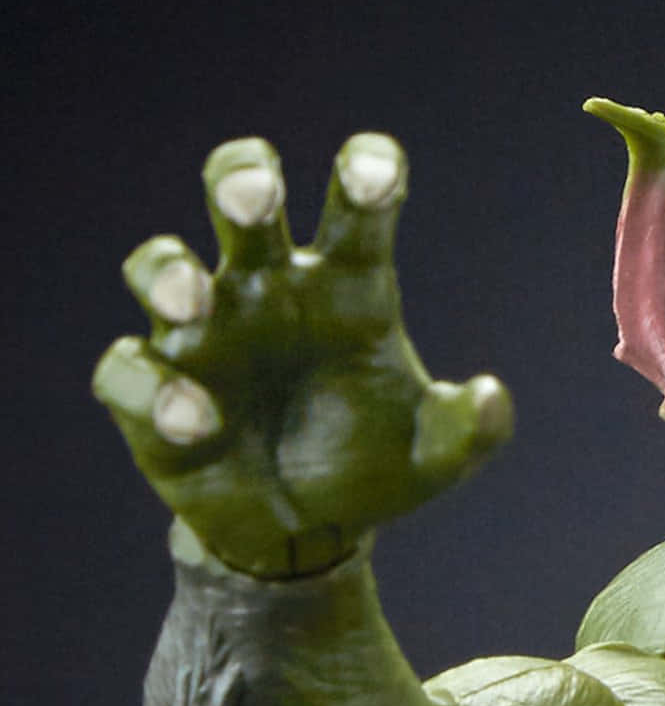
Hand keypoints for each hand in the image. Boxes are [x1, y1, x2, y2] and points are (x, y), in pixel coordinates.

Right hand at [94, 134, 511, 576]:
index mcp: (347, 287)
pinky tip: (195, 423)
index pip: (356, 210)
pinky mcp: (153, 397)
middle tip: (254, 196)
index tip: (370, 171)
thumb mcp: (436, 456)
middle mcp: (268, 291)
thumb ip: (470, 428)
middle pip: (243, 198)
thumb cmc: (373, 467)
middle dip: (242, 180)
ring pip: (161, 266)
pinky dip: (153, 391)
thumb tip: (493, 399)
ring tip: (191, 304)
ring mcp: (203, 335)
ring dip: (168, 273)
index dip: (364, 174)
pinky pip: (130, 372)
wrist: (312, 534)